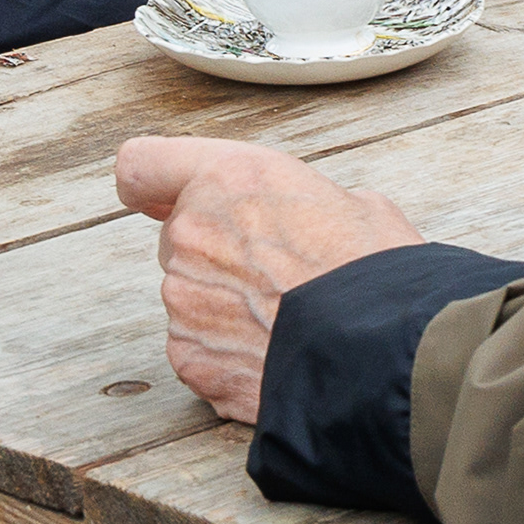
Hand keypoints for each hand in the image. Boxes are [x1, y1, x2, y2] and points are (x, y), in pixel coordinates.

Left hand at [115, 137, 423, 423]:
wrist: (382, 355)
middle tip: (277, 273)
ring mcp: (184, 300)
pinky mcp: (188, 357)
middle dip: (215, 252)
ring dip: (224, 305)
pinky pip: (197, 346)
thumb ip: (297, 204)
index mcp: (230, 178)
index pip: (141, 166)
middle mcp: (192, 233)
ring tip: (288, 321)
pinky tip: (277, 355)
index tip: (160, 199)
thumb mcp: (354, 204)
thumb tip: (301, 224)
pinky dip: (228, 352)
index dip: (151, 185)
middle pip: (179, 237)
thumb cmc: (378, 273)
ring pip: (190, 295)